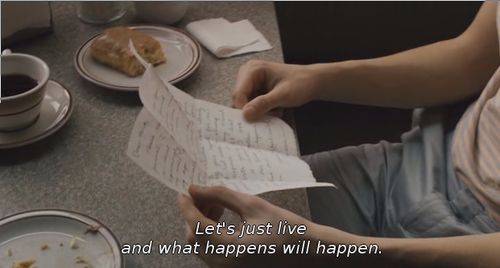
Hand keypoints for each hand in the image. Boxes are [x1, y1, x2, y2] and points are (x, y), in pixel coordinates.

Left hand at [177, 185, 319, 267]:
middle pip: (194, 239)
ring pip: (200, 246)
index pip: (198, 226)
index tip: (182, 192)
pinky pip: (210, 252)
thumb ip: (221, 196)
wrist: (306, 252)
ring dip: (201, 224)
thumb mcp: (253, 205)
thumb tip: (196, 189)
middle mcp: (224, 265)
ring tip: (217, 206)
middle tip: (205, 196)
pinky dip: (210, 234)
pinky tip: (221, 219)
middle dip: (194, 215)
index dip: (187, 207)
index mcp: (231, 249)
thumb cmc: (285, 227)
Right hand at [232, 60, 317, 120]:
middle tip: (272, 112)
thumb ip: (264, 104)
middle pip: (239, 99)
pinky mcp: (255, 89)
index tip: (256, 121)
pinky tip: (275, 108)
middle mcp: (248, 73)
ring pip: (245, 104)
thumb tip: (246, 114)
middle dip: (254, 110)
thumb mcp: (283, 95)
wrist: (312, 81)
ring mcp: (251, 81)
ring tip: (276, 109)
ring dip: (259, 111)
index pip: (238, 94)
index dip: (244, 110)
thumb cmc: (301, 83)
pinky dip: (262, 110)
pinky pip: (251, 104)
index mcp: (252, 69)